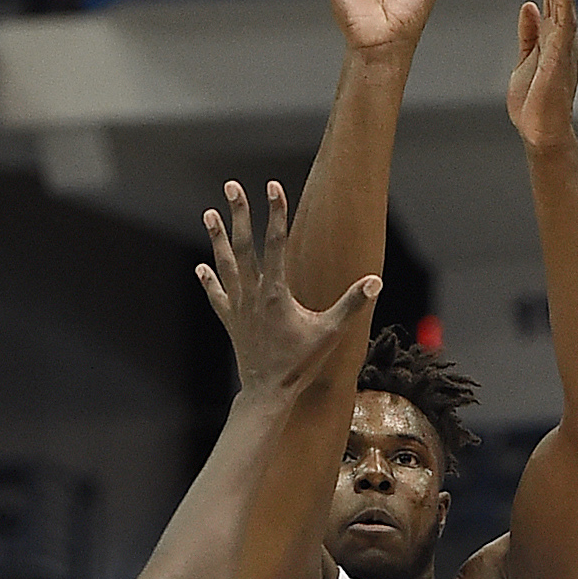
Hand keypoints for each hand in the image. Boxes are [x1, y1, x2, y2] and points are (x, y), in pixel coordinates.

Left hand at [196, 180, 381, 399]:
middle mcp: (252, 294)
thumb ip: (352, 304)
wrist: (268, 392)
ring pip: (226, 265)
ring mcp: (238, 307)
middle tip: (231, 186)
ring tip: (209, 214)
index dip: (275, 212)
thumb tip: (375, 282)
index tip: (273, 186)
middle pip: (244, 246)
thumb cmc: (300, 363)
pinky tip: (202, 267)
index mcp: (275, 292)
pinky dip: (210, 281)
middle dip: (238, 214)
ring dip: (218, 239)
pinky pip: (217, 296)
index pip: (275, 243)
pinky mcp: (231, 321)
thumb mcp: (330, 332)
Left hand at [507, 0, 577, 155]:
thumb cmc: (534, 101)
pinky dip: (564, 4)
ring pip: (563, 0)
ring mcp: (563, 45)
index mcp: (551, 33)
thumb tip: (528, 5)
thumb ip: (529, 33)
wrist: (540, 132)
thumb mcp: (525, 60)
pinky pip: (564, 26)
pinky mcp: (560, 59)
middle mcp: (561, 34)